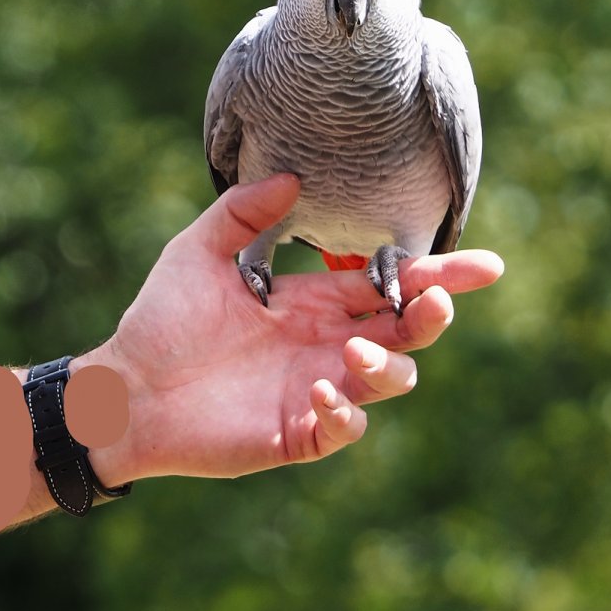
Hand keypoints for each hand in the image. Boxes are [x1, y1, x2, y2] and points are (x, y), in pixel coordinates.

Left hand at [80, 175, 502, 483]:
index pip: (393, 284)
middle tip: (434, 302)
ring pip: (392, 378)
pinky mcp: (299, 432)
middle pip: (408, 330)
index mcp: (316, 302)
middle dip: (433, 314)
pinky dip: (347, 411)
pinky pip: (346, 426)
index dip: (441, 275)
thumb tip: (293, 178)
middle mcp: (329, 344)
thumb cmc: (163, 320)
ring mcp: (319, 389)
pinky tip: (321, 390)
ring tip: (353, 349)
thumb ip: (244, 213)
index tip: (485, 266)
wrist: (125, 388)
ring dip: (388, 362)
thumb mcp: (199, 250)